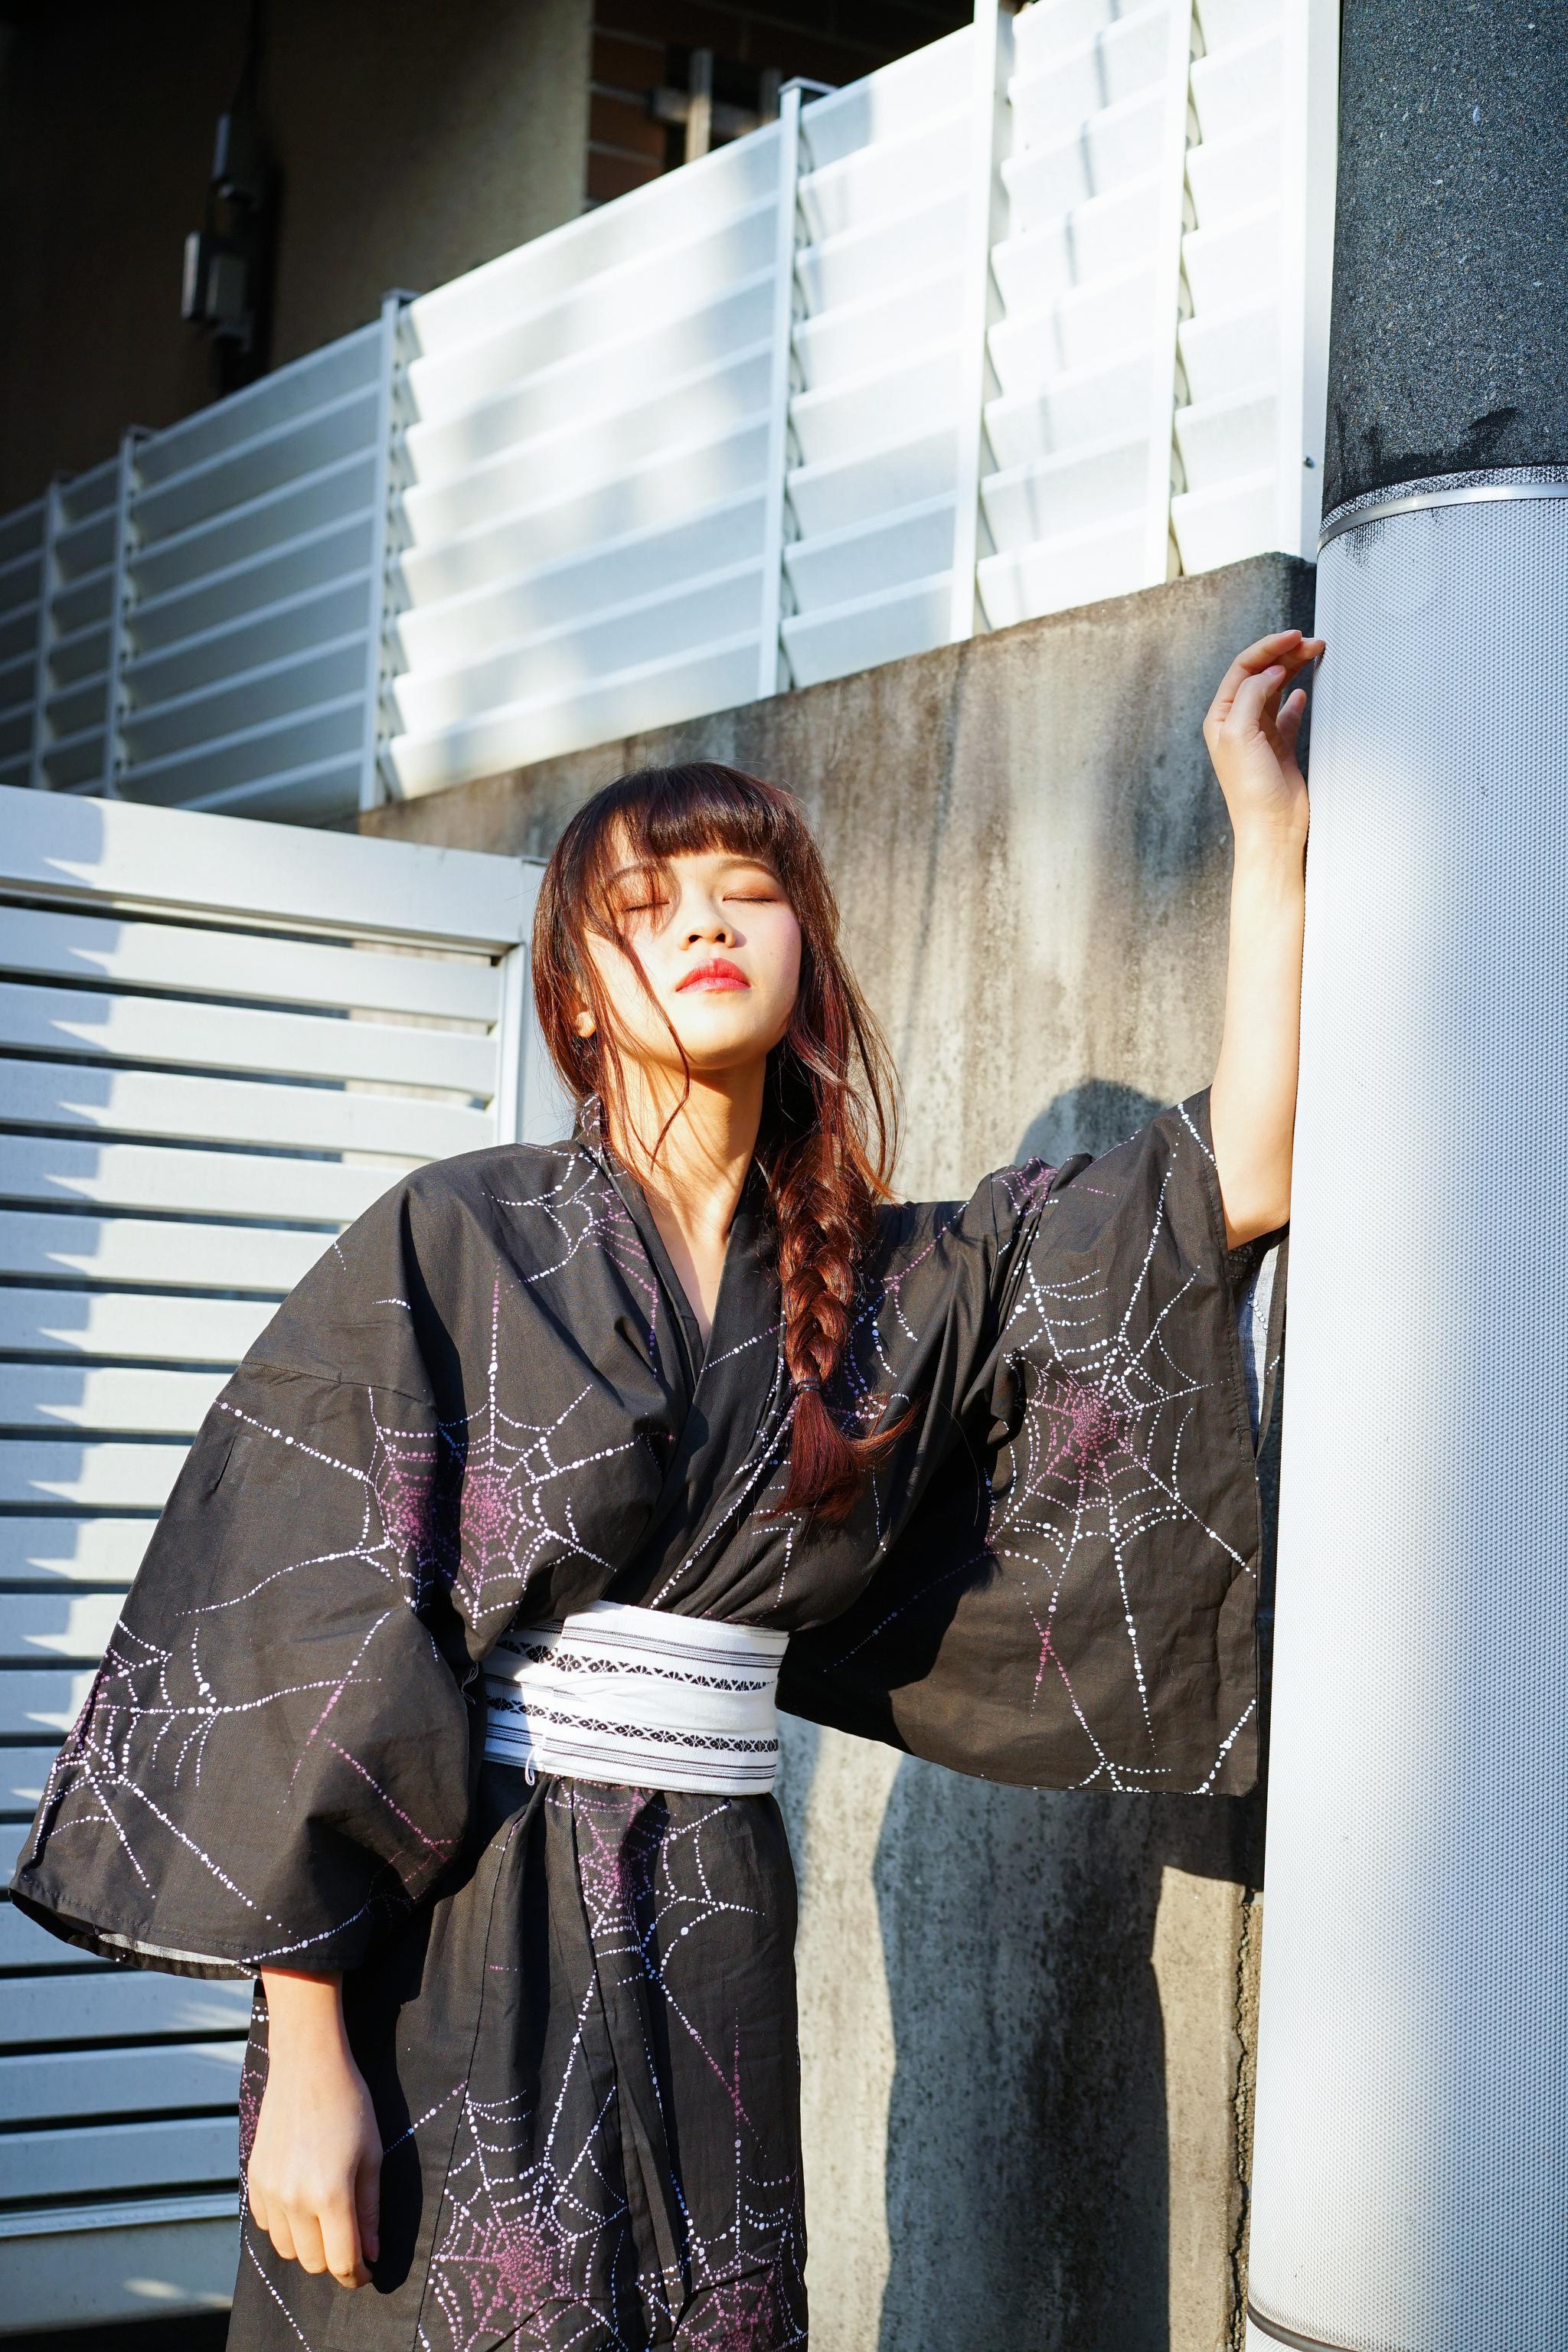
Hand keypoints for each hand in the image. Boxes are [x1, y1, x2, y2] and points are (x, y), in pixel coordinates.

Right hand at [248, 1970, 380, 2289]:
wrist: (307, 2066)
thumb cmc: (349, 2104)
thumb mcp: (372, 2154)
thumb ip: (369, 2209)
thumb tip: (371, 2253)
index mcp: (330, 2194)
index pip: (341, 2261)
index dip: (357, 2275)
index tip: (367, 2271)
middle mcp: (294, 2199)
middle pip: (312, 2262)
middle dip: (334, 2260)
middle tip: (351, 2241)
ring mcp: (269, 2191)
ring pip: (286, 2249)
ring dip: (308, 2246)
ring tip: (326, 2220)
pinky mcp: (253, 2179)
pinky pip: (266, 2225)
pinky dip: (284, 2227)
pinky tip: (301, 2202)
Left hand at [1202, 629, 1323, 845]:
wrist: (1272, 828)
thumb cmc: (1250, 790)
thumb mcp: (1241, 735)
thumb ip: (1253, 696)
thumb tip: (1271, 670)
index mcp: (1221, 718)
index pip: (1243, 670)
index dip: (1268, 648)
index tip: (1293, 636)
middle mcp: (1238, 723)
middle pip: (1261, 675)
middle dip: (1285, 654)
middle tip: (1312, 642)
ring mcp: (1260, 735)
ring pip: (1277, 690)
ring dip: (1294, 670)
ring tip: (1315, 653)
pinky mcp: (1280, 748)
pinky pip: (1288, 715)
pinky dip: (1297, 700)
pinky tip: (1304, 690)